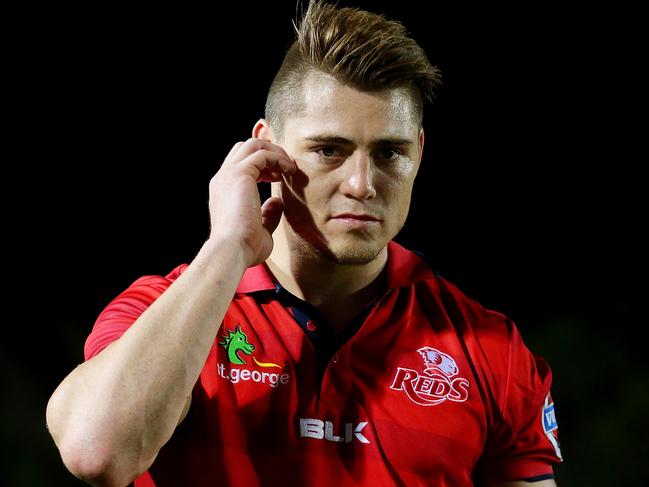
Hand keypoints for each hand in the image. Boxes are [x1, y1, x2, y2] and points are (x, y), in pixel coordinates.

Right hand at [208, 138, 296, 266]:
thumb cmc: (244, 248)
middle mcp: (223, 178)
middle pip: (245, 147)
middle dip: (269, 152)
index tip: (278, 177)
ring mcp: (230, 174)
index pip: (240, 162)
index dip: (262, 164)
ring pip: (253, 144)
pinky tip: (290, 171)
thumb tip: (277, 201)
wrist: (232, 250)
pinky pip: (263, 153)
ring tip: (290, 168)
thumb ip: (267, 214)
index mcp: (223, 190)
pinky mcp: (241, 174)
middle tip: (286, 168)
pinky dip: (279, 158)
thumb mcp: (259, 229)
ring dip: (275, 152)